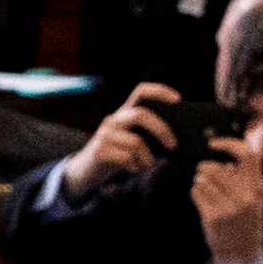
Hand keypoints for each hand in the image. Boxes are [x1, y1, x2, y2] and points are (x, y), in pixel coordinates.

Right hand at [67, 82, 184, 192]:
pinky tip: (132, 169)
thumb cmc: (116, 156)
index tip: (177, 99)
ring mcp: (104, 134)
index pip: (141, 92)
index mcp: (124, 114)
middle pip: (141, 115)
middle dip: (161, 130)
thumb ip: (146, 135)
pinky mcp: (99, 151)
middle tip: (172, 146)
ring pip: (136, 142)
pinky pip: (127, 158)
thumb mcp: (131, 142)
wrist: (85, 171)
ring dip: (148, 159)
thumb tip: (172, 139)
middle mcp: (113, 120)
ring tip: (146, 165)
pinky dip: (135, 167)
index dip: (160, 91)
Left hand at [187, 133, 262, 263]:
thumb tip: (226, 159)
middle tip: (202, 171)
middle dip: (204, 167)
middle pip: (216, 168)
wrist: (241, 252)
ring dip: (199, 180)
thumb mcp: (253, 197)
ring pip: (203, 180)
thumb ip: (244, 178)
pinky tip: (201, 198)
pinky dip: (195, 192)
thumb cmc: (245, 219)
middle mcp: (245, 196)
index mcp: (256, 187)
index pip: (247, 154)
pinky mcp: (213, 218)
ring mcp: (229, 208)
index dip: (228, 143)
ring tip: (203, 187)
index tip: (213, 144)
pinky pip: (196, 193)